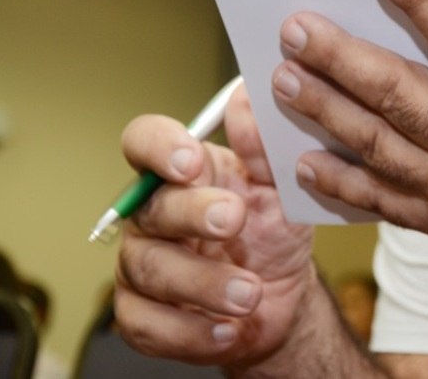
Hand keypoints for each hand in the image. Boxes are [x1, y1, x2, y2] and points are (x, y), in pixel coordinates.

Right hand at [114, 85, 313, 365]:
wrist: (282, 296)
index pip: (145, 142)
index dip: (159, 147)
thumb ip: (265, 147)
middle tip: (233, 218)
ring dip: (202, 282)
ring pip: (150, 268)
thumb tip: (250, 96)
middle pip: (149, 206)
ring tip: (249, 292)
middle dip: (191, 213)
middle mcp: (157, 215)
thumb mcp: (282, 189)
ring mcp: (146, 265)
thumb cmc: (274, 233)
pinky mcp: (145, 316)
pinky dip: (191, 331)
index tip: (193, 159)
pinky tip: (228, 329)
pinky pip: (149, 325)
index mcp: (185, 175)